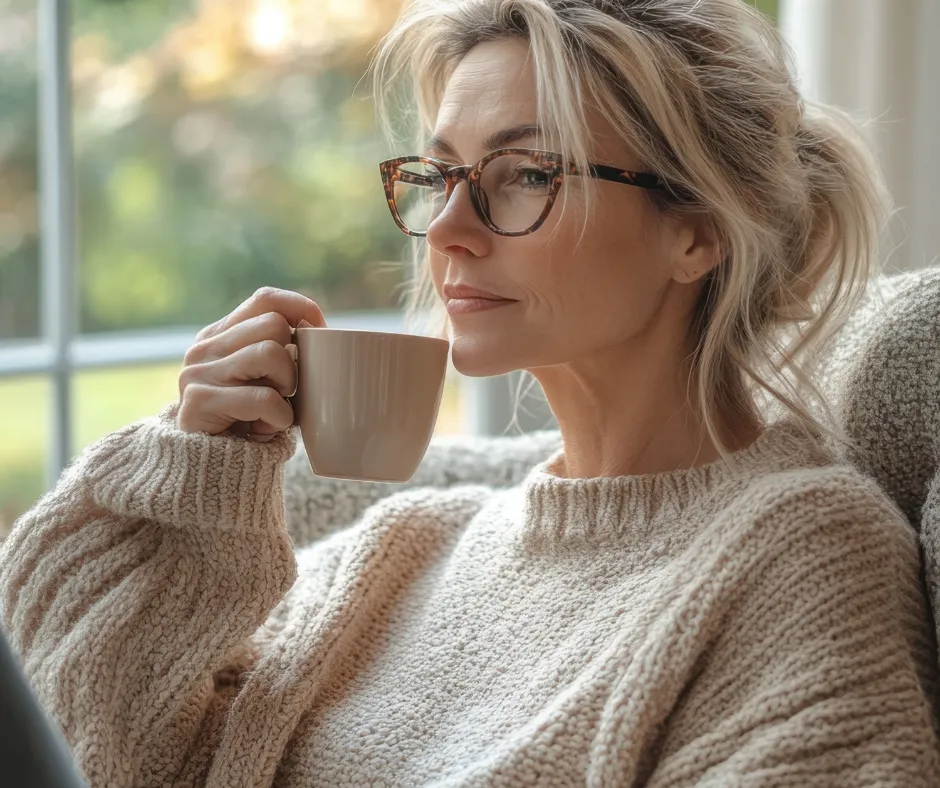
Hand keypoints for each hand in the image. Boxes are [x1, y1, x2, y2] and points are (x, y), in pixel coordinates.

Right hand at [176, 287, 324, 440]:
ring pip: (270, 353)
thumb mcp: (264, 381)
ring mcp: (196, 374)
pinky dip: (278, 416)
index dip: (300, 310)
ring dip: (286, 388)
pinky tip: (268, 428)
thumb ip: (279, 352)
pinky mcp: (197, 402)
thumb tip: (320, 331)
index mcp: (220, 335)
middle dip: (293, 360)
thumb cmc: (249, 424)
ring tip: (275, 409)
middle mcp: (203, 349)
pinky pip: (262, 397)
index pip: (266, 299)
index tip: (320, 334)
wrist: (209, 473)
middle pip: (274, 325)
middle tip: (285, 391)